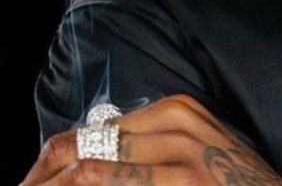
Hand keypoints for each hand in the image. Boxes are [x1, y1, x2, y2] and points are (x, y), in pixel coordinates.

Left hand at [22, 94, 281, 185]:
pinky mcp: (184, 180)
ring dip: (69, 180)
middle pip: (92, 144)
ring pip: (99, 165)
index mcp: (178, 108)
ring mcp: (182, 155)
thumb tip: (94, 152)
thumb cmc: (232, 179)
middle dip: (54, 172)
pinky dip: (96, 184)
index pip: (99, 130)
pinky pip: (122, 181)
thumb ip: (152, 142)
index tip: (43, 180)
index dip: (58, 158)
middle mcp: (178, 121)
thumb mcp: (195, 146)